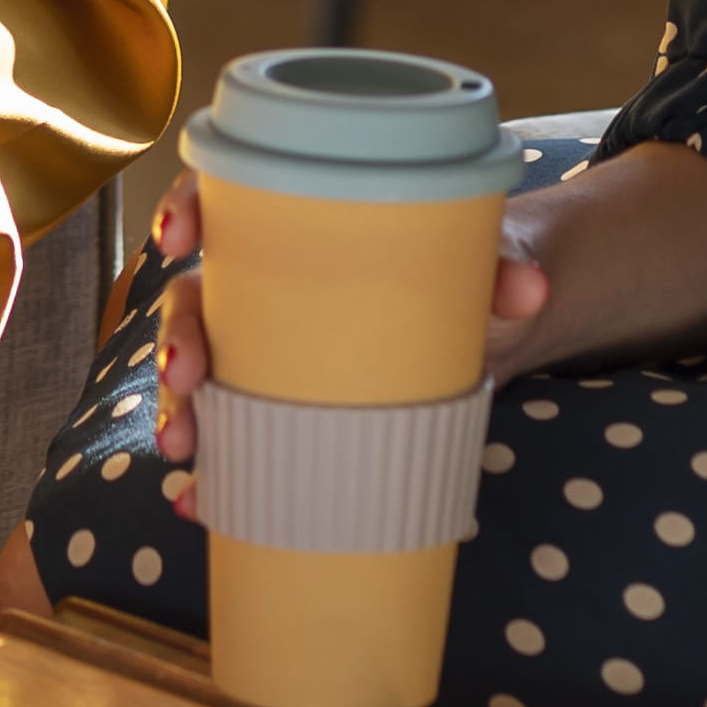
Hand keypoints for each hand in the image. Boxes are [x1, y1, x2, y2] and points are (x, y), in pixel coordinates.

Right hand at [142, 141, 706, 484]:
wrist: (527, 309)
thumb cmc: (494, 263)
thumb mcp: (505, 255)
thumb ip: (509, 265)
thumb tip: (528, 288)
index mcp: (311, 221)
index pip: (228, 198)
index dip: (190, 213)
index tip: (183, 244)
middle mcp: (281, 282)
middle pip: (203, 300)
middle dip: (179, 342)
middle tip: (192, 380)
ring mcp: (287, 348)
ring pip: (210, 374)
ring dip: (186, 416)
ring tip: (191, 464)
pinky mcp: (309, 407)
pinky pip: (249, 433)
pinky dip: (222, 471)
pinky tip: (204, 508)